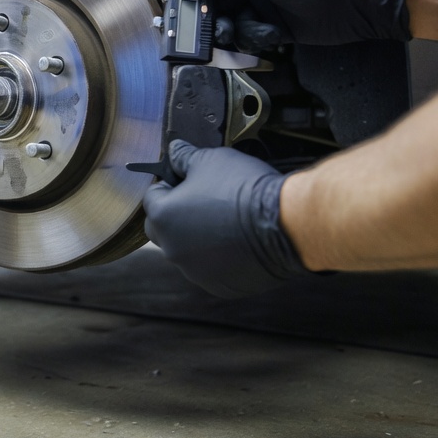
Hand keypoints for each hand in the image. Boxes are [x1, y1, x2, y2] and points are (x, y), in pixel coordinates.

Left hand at [142, 140, 309, 297]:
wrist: (285, 223)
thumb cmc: (244, 188)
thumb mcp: (210, 160)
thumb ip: (183, 158)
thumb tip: (174, 151)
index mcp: (163, 218)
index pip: (152, 198)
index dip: (169, 185)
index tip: (187, 181)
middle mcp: (172, 250)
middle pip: (163, 228)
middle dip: (175, 214)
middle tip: (202, 201)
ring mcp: (195, 271)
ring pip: (186, 251)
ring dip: (197, 239)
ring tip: (226, 222)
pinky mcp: (219, 286)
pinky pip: (211, 269)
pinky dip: (219, 258)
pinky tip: (238, 243)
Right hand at [183, 0, 415, 50]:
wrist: (361, 2)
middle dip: (209, 10)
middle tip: (200, 23)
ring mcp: (265, 2)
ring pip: (231, 18)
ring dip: (232, 28)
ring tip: (234, 32)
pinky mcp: (275, 26)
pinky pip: (250, 35)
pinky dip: (256, 37)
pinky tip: (272, 35)